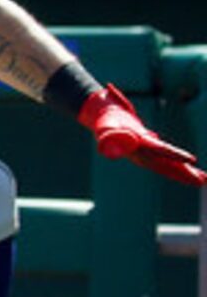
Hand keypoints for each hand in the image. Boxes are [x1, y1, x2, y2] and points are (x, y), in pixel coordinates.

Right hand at [77, 86, 206, 186]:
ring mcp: (145, 153)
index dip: (175, 156)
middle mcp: (142, 154)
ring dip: (184, 173)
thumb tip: (123, 144)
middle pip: (166, 165)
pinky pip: (166, 160)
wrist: (99, 116)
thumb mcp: (104, 126)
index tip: (192, 161)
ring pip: (168, 165)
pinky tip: (189, 168)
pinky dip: (178, 165)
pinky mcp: (148, 150)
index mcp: (135, 147)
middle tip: (203, 181)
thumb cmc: (103, 119)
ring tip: (203, 179)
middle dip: (184, 174)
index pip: (158, 152)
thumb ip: (111, 136)